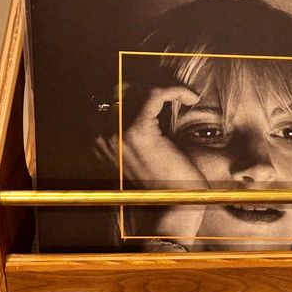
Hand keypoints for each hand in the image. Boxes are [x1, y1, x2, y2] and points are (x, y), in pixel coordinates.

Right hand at [118, 84, 208, 244]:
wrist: (174, 204)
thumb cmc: (168, 177)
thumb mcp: (150, 148)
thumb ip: (143, 126)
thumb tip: (152, 99)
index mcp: (101, 139)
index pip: (114, 97)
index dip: (141, 89)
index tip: (168, 94)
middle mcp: (102, 135)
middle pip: (123, 89)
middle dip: (152, 86)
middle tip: (177, 94)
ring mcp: (116, 133)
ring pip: (139, 89)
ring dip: (167, 88)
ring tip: (185, 97)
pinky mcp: (136, 132)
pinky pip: (154, 94)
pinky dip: (175, 90)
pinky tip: (190, 98)